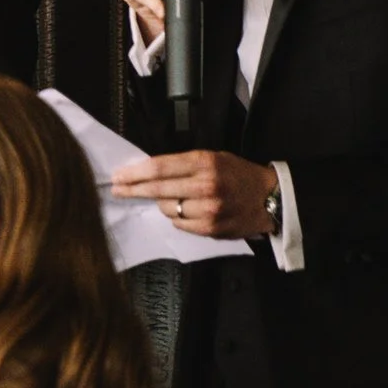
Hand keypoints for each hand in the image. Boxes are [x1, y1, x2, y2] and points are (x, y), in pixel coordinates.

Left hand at [111, 149, 278, 237]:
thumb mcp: (213, 157)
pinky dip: (177, 217)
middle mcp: (205, 185)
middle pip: (157, 189)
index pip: (159, 167)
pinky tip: (187, 210)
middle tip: (117, 189)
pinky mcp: (210, 229)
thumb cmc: (238, 174)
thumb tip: (145, 171)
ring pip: (166, 208)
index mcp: (204, 162)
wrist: (270, 198)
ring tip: (175, 198)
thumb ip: (182, 164)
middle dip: (132, 189)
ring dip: (162, 203)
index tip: (118, 175)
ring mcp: (208, 209)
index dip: (134, 172)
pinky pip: (179, 223)